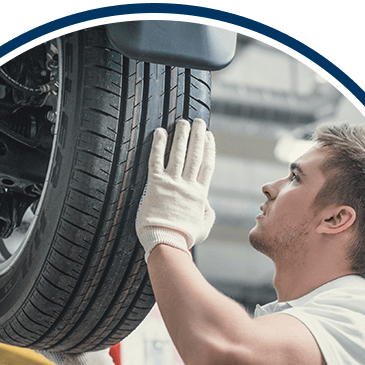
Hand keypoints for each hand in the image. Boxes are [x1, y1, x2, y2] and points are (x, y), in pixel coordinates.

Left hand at [136, 118, 215, 260]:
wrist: (165, 242)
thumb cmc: (182, 238)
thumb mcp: (203, 228)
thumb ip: (208, 214)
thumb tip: (207, 204)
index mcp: (200, 195)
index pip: (207, 165)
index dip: (209, 148)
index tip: (209, 136)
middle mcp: (187, 185)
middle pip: (195, 154)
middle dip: (197, 135)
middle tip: (198, 121)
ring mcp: (172, 183)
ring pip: (178, 153)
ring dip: (181, 135)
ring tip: (182, 122)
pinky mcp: (155, 184)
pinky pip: (156, 159)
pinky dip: (158, 144)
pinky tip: (160, 132)